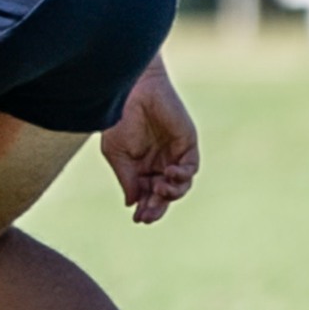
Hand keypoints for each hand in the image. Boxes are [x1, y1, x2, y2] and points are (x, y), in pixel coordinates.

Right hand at [99, 55, 199, 223]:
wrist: (132, 91)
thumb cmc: (119, 118)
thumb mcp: (117, 154)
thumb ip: (127, 179)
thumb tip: (133, 203)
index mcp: (141, 166)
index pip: (148, 194)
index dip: (145, 208)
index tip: (138, 218)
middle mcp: (159, 162)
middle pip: (164, 194)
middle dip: (157, 206)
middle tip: (148, 215)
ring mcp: (174, 154)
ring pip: (180, 185)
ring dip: (171, 193)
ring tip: (159, 188)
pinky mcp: (188, 144)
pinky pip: (190, 168)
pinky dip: (181, 176)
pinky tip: (168, 174)